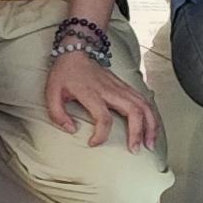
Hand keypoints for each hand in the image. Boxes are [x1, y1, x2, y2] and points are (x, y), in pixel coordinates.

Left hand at [44, 49, 160, 151]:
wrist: (75, 52)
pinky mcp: (125, 86)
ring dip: (150, 126)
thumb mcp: (51, 93)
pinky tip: (151, 129)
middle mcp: (110, 89)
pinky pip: (144, 101)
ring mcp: (120, 87)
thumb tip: (71, 130)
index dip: (101, 134)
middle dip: (137, 132)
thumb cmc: (64, 74)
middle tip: (135, 150)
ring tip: (149, 144)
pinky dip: (151, 116)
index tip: (93, 144)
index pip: (103, 117)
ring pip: (144, 105)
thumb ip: (58, 114)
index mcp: (91, 92)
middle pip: (133, 111)